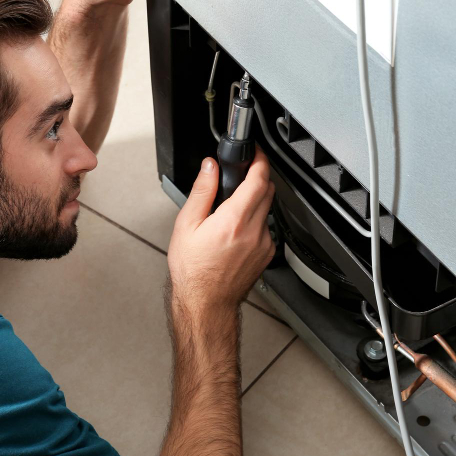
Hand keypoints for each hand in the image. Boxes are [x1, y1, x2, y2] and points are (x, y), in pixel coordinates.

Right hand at [167, 148, 275, 324]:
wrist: (206, 302)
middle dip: (257, 178)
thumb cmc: (193, 270)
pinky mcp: (266, 254)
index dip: (260, 161)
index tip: (256, 154)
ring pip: (267, 209)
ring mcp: (263, 244)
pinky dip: (255, 221)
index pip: (258, 180)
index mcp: (234, 220)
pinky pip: (266, 228)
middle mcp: (254, 231)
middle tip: (240, 176)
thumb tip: (209, 167)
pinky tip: (236, 230)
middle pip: (268, 191)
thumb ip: (202, 191)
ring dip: (255, 200)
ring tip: (231, 208)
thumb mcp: (187, 225)